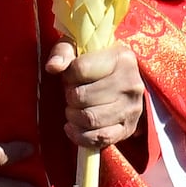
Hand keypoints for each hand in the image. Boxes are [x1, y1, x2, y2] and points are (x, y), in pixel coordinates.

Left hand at [48, 35, 145, 159]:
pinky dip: (80, 136)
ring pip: (90, 119)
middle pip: (82, 97)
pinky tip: (72, 127)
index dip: (67, 75)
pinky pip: (100, 138)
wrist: (121, 79)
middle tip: (71, 95)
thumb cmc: (95, 62)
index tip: (70, 76)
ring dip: (73, 116)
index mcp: (121, 58)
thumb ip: (62, 53)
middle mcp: (131, 83)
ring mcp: (132, 108)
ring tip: (73, 109)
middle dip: (69, 97)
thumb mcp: (78, 48)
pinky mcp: (129, 128)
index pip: (81, 69)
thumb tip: (53, 67)